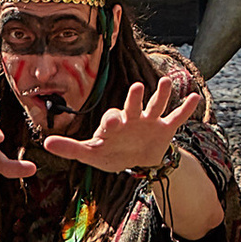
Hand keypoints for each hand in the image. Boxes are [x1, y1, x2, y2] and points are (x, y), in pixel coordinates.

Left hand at [40, 63, 206, 169]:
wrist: (138, 160)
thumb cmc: (112, 153)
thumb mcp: (92, 153)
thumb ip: (70, 148)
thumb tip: (45, 143)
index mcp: (114, 123)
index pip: (112, 118)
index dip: (112, 121)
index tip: (112, 124)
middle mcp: (132, 117)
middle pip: (133, 105)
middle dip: (135, 98)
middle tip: (137, 87)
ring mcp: (150, 121)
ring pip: (156, 105)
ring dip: (161, 95)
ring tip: (166, 81)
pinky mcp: (165, 129)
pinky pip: (176, 117)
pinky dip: (185, 109)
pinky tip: (194, 97)